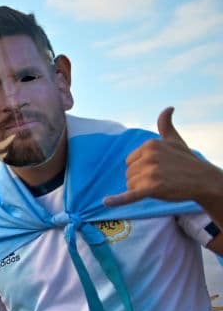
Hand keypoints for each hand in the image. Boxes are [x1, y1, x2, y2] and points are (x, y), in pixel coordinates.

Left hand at [104, 107, 222, 206]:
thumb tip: (169, 108)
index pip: (129, 162)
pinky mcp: (153, 188)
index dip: (141, 168)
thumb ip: (166, 125)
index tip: (158, 168)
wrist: (204, 180)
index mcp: (150, 145)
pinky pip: (131, 194)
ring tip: (162, 184)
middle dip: (141, 179)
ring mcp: (151, 172)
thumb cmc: (186, 160)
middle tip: (162, 178)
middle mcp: (149, 157)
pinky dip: (118, 200)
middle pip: (128, 174)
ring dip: (143, 189)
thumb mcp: (174, 140)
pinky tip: (106, 202)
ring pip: (130, 186)